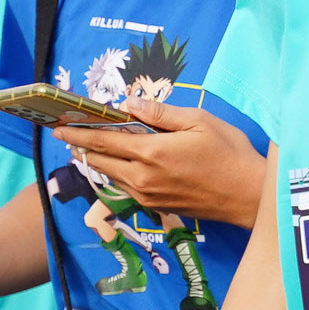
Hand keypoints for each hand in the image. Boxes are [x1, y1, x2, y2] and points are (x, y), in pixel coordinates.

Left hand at [54, 101, 265, 225]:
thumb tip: (130, 103)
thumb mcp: (200, 121)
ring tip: (86, 148)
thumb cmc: (230, 153)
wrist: (248, 196)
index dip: (78, 132)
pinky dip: (114, 174)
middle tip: (66, 135)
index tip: (59, 126)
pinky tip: (115, 165)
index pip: (104, 140)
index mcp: (152, 152)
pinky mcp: (156, 206)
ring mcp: (148, 195)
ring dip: (96, 161)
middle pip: (100, 161)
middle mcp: (143, 177)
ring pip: (110, 176)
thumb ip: (161, 113)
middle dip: (80, 147)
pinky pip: (125, 187)